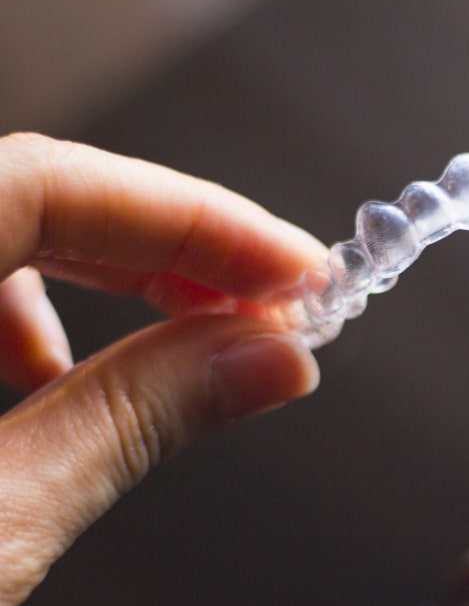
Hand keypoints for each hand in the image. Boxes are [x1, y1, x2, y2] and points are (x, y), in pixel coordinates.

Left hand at [0, 133, 325, 605]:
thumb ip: (134, 422)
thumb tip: (276, 358)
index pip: (49, 183)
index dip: (196, 218)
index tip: (302, 270)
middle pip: (40, 195)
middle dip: (177, 249)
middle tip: (280, 302)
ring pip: (8, 226)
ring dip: (115, 276)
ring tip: (196, 338)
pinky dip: (37, 312)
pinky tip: (59, 371)